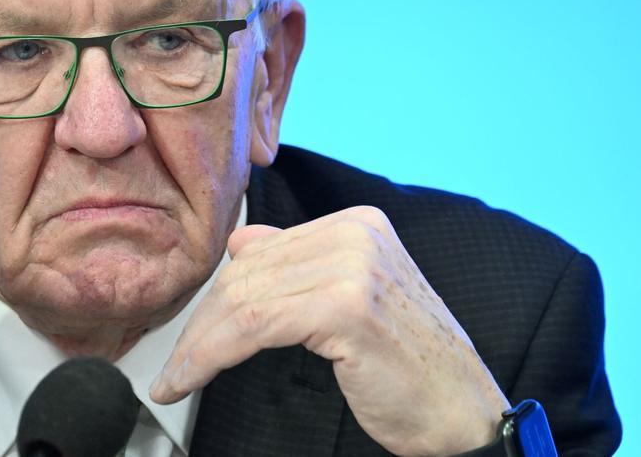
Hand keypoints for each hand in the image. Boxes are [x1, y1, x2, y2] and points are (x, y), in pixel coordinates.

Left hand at [150, 206, 508, 456]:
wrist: (464, 415)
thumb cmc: (413, 370)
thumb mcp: (353, 302)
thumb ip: (301, 266)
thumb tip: (242, 243)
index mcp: (358, 225)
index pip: (260, 251)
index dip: (217, 298)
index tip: (190, 336)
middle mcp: (356, 234)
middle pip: (247, 273)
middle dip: (201, 324)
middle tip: (176, 366)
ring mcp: (353, 265)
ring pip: (243, 299)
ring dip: (198, 345)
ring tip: (177, 378)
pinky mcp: (345, 306)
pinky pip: (252, 326)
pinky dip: (211, 355)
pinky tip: (192, 378)